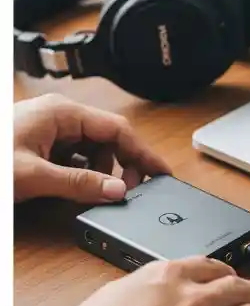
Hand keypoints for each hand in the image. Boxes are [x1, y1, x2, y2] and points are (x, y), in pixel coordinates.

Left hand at [14, 94, 171, 203]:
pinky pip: (71, 158)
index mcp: (61, 112)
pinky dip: (79, 173)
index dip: (142, 153)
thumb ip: (78, 184)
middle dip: (119, 166)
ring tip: (93, 192)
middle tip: (127, 192)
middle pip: (106, 140)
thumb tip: (117, 190)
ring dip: (97, 172)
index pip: (117, 129)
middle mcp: (57, 117)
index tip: (160, 172)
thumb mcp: (33, 175)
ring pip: (89, 151)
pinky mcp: (38, 145)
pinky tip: (74, 188)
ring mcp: (47, 130)